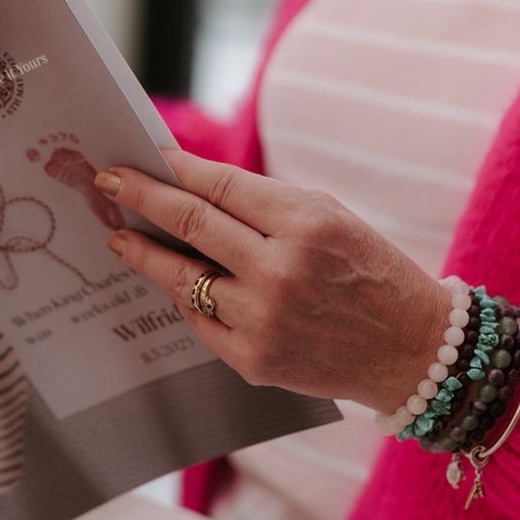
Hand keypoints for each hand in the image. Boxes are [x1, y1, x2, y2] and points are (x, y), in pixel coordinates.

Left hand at [94, 149, 451, 412]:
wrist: (413, 349)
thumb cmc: (368, 270)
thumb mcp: (330, 217)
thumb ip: (264, 203)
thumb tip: (191, 187)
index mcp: (305, 222)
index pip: (219, 186)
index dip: (174, 169)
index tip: (143, 158)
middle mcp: (280, 269)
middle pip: (189, 223)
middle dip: (140, 197)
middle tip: (106, 182)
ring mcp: (263, 319)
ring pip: (182, 278)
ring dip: (143, 254)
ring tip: (119, 238)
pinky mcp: (254, 360)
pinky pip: (199, 321)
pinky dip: (184, 299)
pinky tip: (171, 284)